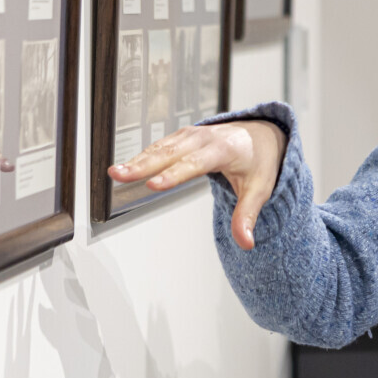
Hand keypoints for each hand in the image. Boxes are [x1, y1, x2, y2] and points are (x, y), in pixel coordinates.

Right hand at [107, 120, 286, 250]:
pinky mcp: (183, 137)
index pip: (196, 163)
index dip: (174, 174)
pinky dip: (143, 156)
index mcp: (225, 149)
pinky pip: (161, 146)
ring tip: (115, 173)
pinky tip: (127, 168)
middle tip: (120, 176)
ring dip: (137, 160)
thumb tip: (246, 242)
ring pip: (162, 147)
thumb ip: (247, 215)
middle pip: (171, 152)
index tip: (154, 185)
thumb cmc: (259, 162)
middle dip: (144, 164)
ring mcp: (192, 135)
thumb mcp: (260, 189)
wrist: (261, 136)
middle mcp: (205, 138)